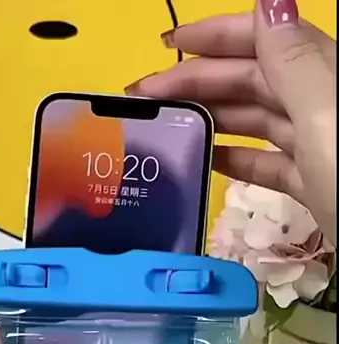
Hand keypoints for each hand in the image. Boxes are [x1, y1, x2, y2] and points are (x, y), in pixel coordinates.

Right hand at [126, 0, 335, 244]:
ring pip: (259, 119)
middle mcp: (320, 101)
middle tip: (145, 98)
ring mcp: (319, 144)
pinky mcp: (317, 184)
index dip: (215, 37)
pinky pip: (271, 163)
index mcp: (323, 73)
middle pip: (253, 79)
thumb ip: (293, 62)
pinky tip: (208, 162)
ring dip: (212, 119)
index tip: (167, 47)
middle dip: (199, 82)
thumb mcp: (324, 116)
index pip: (262, 38)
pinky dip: (238, 160)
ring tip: (167, 129)